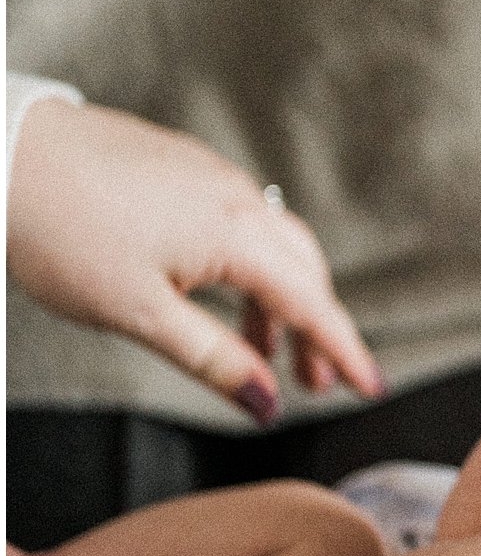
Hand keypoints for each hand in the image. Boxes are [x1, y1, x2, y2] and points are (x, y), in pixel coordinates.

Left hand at [7, 98, 383, 421]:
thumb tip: (265, 402)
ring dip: (279, 298)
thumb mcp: (137, 314)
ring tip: (261, 349)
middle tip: (312, 383)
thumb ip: (210, 358)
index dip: (342, 349)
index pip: (310, 302)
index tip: (369, 386)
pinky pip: (239, 219)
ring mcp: (209, 174)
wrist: (2, 154)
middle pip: (303, 268)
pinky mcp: (181, 165)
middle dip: (315, 328)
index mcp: (234, 233)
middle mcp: (235, 195)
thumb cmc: (59, 231)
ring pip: (271, 241)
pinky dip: (249, 264)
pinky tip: (220, 293)